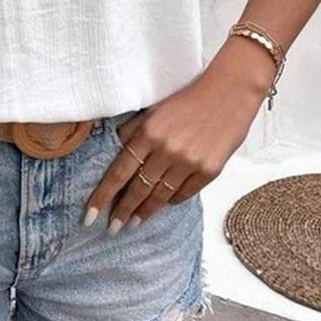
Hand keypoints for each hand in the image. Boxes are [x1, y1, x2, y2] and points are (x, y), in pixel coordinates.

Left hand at [83, 66, 265, 234]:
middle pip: (137, 189)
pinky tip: (162, 205)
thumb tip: (113, 148)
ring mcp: (189, 163)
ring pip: (160, 195)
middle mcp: (166, 151)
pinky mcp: (209, 171)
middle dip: (122, 212)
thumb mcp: (154, 108)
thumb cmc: (189, 97)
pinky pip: (184, 194)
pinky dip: (171, 201)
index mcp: (149, 133)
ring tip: (134, 223)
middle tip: (112, 229)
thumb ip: (132, 130)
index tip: (90, 215)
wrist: (230, 92)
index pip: (118, 173)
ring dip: (145, 211)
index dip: (103, 196)